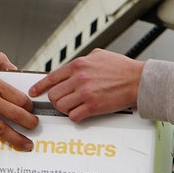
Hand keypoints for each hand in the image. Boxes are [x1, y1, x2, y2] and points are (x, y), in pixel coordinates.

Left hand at [28, 49, 143, 122]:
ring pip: (60, 106)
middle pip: (53, 94)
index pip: (51, 77)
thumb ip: (83, 60)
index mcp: (78, 65)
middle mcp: (79, 78)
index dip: (40, 87)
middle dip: (55, 99)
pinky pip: (74, 116)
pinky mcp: (93, 106)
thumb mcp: (99, 55)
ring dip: (64, 109)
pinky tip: (80, 113)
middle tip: (61, 101)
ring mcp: (85, 93)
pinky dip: (75, 116)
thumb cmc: (122, 68)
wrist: (138, 80)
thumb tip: (73, 66)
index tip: (35, 92)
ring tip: (72, 107)